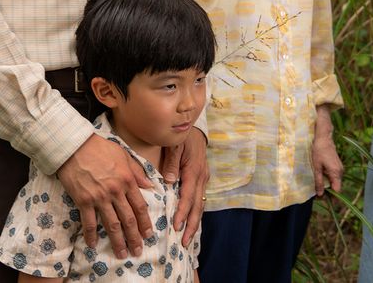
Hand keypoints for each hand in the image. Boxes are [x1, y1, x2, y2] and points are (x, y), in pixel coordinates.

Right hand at [57, 134, 151, 257]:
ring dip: (117, 241)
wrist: (76, 147)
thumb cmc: (101, 148)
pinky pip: (88, 222)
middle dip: (134, 237)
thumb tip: (150, 185)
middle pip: (128, 219)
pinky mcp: (83, 201)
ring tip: (122, 253)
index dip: (145, 222)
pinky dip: (91, 235)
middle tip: (137, 251)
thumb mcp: (124, 155)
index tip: (148, 234)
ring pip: (112, 225)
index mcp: (128, 180)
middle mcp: (116, 191)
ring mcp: (99, 197)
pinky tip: (94, 245)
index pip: (140, 206)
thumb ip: (137, 172)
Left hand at [160, 127, 207, 245]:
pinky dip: (196, 213)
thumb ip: (172, 162)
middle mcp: (201, 178)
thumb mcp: (175, 145)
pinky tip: (191, 223)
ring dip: (194, 222)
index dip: (182, 212)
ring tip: (188, 238)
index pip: (188, 196)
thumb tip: (168, 181)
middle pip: (197, 205)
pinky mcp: (202, 180)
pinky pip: (200, 199)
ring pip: (200, 205)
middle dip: (191, 225)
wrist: (197, 131)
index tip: (176, 226)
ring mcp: (203, 179)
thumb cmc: (183, 137)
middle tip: (184, 242)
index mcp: (194, 171)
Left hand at [311, 105, 342, 195]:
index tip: (321, 198)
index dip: (331, 196)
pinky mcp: (337, 165)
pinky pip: (334, 175)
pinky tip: (320, 176)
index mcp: (336, 173)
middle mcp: (340, 171)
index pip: (337, 191)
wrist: (323, 137)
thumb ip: (318, 181)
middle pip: (336, 187)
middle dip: (327, 191)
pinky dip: (328, 178)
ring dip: (327, 184)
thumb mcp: (316, 167)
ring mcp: (340, 168)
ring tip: (317, 184)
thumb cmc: (318, 151)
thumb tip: (320, 195)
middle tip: (316, 192)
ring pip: (334, 181)